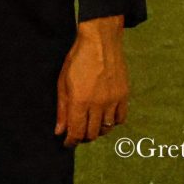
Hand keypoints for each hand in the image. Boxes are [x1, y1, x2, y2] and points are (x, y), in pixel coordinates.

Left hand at [54, 15, 127, 145]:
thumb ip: (62, 108)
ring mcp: (113, 100)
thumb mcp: (63, 82)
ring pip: (106, 129)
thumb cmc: (77, 58)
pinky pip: (120, 119)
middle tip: (77, 132)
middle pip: (91, 133)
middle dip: (82, 136)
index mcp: (80, 100)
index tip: (67, 143)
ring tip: (90, 123)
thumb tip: (59, 131)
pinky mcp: (124, 95)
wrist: (100, 41)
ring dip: (97, 130)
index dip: (70, 141)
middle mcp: (98, 104)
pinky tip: (105, 117)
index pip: (76, 132)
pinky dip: (112, 123)